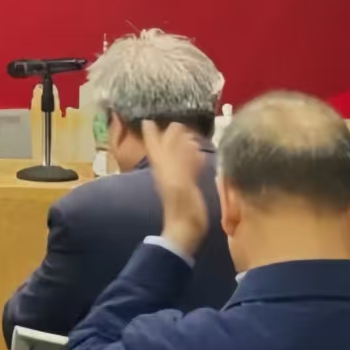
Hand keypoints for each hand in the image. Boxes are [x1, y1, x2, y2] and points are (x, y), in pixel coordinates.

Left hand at [141, 121, 208, 254]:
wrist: (185, 230)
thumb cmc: (182, 206)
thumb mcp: (179, 178)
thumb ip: (179, 156)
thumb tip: (176, 131)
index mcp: (162, 166)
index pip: (154, 144)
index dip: (151, 132)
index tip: (149, 119)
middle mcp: (167, 170)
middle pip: (166, 149)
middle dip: (171, 136)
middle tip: (179, 124)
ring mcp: (177, 179)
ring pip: (177, 158)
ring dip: (183, 147)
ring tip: (190, 136)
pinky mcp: (187, 188)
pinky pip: (189, 170)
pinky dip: (194, 161)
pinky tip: (201, 157)